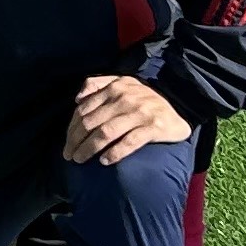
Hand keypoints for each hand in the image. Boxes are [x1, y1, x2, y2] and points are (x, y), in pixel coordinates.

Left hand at [63, 76, 194, 167]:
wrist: (178, 109)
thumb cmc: (144, 99)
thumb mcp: (123, 84)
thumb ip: (98, 84)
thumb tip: (78, 98)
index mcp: (115, 87)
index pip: (84, 109)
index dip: (72, 128)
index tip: (66, 143)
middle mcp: (126, 98)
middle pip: (91, 122)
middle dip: (76, 141)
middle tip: (69, 156)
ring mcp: (141, 112)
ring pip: (106, 133)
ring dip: (89, 148)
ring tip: (81, 160)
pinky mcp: (154, 127)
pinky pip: (129, 142)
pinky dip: (114, 152)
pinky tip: (104, 161)